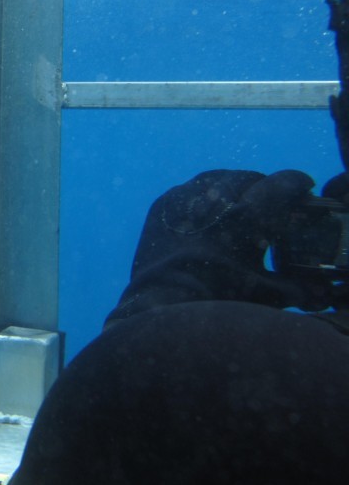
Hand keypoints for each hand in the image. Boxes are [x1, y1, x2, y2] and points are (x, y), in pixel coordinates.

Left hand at [106, 170, 334, 325]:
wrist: (162, 305)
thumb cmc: (219, 300)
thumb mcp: (268, 294)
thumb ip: (300, 287)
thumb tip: (322, 290)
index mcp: (247, 216)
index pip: (280, 184)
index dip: (295, 184)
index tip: (302, 188)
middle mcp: (214, 200)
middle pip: (247, 178)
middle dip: (262, 186)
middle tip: (270, 200)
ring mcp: (183, 199)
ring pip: (215, 179)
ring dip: (231, 186)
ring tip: (239, 201)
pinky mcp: (162, 206)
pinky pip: (187, 190)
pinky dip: (200, 196)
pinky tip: (207, 210)